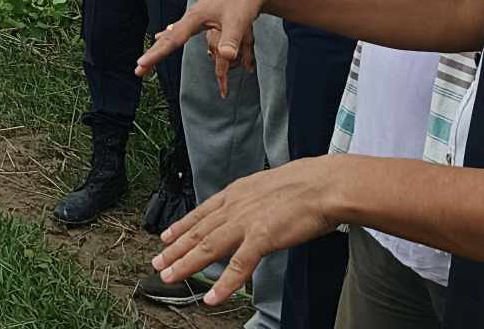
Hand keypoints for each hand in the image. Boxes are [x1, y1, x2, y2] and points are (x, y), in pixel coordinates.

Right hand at [137, 0, 268, 95]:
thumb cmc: (243, 4)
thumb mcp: (239, 22)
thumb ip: (231, 40)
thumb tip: (228, 56)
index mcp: (195, 18)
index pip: (172, 40)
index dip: (157, 53)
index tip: (141, 64)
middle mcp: (190, 17)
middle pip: (167, 38)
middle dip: (153, 54)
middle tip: (138, 71)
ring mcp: (194, 16)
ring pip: (171, 34)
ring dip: (159, 48)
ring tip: (146, 61)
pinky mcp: (200, 17)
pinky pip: (179, 30)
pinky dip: (168, 38)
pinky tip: (162, 36)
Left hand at [151, 157, 349, 302]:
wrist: (326, 184)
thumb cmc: (306, 184)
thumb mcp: (268, 185)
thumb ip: (253, 199)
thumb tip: (250, 208)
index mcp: (237, 192)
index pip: (201, 212)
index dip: (181, 226)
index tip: (166, 237)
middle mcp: (235, 206)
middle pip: (198, 231)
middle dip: (175, 249)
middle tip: (157, 262)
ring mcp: (247, 223)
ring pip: (208, 247)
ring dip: (187, 265)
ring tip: (170, 277)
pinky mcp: (262, 238)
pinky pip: (239, 266)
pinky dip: (224, 284)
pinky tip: (212, 297)